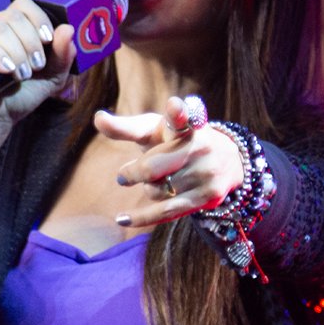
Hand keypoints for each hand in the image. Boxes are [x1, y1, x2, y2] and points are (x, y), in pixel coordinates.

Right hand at [0, 0, 76, 130]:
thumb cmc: (17, 98)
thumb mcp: (49, 79)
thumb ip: (62, 56)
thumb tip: (68, 29)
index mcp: (10, 27)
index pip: (24, 4)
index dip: (39, 19)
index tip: (48, 41)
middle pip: (13, 15)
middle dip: (30, 42)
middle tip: (34, 67)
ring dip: (15, 51)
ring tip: (20, 75)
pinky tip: (5, 70)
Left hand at [98, 96, 243, 226]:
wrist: (226, 160)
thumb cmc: (176, 141)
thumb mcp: (155, 130)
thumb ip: (126, 127)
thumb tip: (98, 118)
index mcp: (186, 124)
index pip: (181, 117)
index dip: (177, 112)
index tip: (174, 106)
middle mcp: (200, 146)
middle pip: (153, 167)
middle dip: (135, 173)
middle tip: (123, 175)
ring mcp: (206, 173)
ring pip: (158, 190)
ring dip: (148, 188)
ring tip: (155, 180)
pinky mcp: (207, 196)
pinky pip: (167, 212)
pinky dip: (142, 217)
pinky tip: (122, 218)